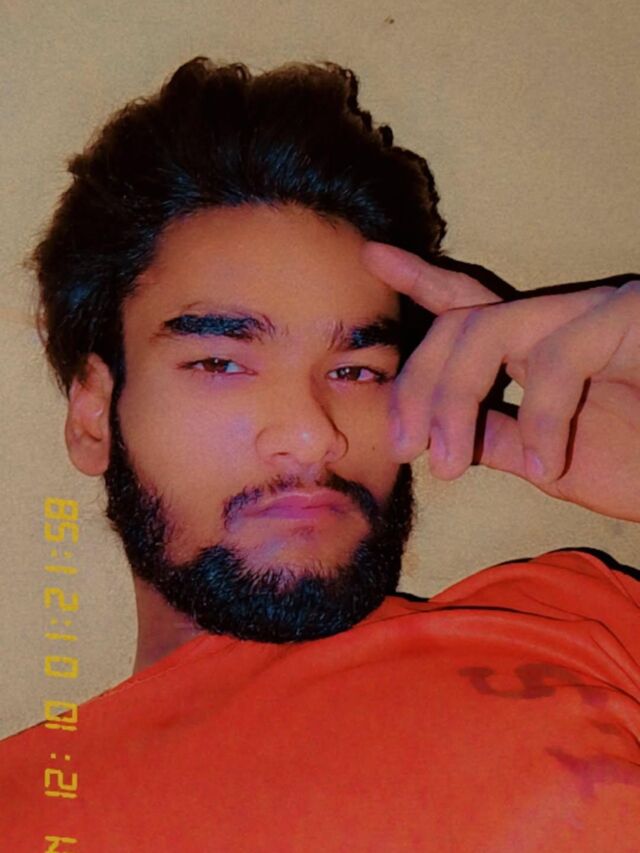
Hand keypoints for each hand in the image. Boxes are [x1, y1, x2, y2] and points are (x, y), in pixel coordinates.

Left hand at [362, 242, 639, 522]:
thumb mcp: (556, 460)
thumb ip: (501, 438)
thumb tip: (444, 432)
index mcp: (541, 352)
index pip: (470, 309)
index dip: (421, 280)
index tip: (373, 257)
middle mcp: (565, 321)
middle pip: (462, 324)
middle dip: (419, 384)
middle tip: (403, 448)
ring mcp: (599, 314)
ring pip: (493, 330)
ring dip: (455, 400)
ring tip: (448, 466)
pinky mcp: (632, 317)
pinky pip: (560, 356)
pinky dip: (542, 415)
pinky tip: (548, 463)